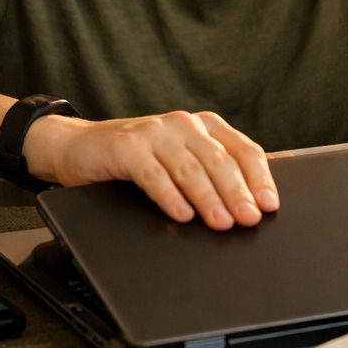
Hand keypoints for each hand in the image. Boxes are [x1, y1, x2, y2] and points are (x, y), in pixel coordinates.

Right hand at [24, 110, 278, 230]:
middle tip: (249, 220)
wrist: (78, 148)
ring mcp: (155, 132)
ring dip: (209, 199)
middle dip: (237, 193)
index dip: (259, 178)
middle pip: (220, 160)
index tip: (269, 205)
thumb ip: (211, 174)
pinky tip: (181, 215)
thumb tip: (251, 205)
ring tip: (221, 223)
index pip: (243, 150)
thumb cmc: (137, 160)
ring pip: (190, 168)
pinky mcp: (127, 146)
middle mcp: (183, 124)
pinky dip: (170, 197)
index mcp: (204, 126)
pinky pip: (154, 174)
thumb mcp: (180, 162)